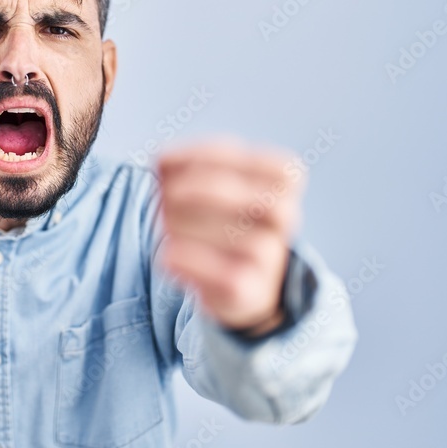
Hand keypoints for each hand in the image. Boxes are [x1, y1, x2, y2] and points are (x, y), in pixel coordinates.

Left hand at [157, 137, 305, 336]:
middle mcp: (284, 216)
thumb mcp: (208, 182)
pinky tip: (168, 255)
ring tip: (165, 226)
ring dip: (184, 226)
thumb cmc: (218, 219)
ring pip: (235, 236)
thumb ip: (184, 164)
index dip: (198, 158)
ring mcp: (271, 256)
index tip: (163, 164)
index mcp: (281, 180)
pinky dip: (190, 261)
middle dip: (191, 192)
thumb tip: (162, 164)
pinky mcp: (251, 291)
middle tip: (163, 196)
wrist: (243, 284)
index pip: (243, 156)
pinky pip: (226, 276)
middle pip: (237, 194)